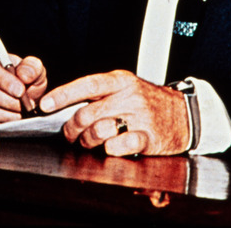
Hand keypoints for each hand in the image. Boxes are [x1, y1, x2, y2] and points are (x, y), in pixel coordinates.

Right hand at [0, 51, 47, 134]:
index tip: (21, 90)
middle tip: (27, 105)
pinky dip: (5, 126)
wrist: (21, 97)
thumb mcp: (33, 68)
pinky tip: (17, 121)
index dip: (4, 80)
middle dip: (9, 101)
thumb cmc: (25, 79)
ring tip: (23, 113)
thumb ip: (32, 67)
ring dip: (9, 115)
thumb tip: (24, 76)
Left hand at [40, 70, 189, 156]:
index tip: (45, 104)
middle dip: (72, 127)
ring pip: (100, 129)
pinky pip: (120, 145)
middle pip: (88, 112)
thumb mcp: (125, 88)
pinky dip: (110, 149)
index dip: (63, 94)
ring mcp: (140, 116)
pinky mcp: (149, 137)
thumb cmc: (148, 102)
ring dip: (88, 140)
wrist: (184, 114)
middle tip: (69, 134)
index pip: (87, 84)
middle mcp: (130, 96)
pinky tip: (110, 147)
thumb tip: (65, 108)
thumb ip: (100, 95)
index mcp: (120, 81)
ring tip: (89, 142)